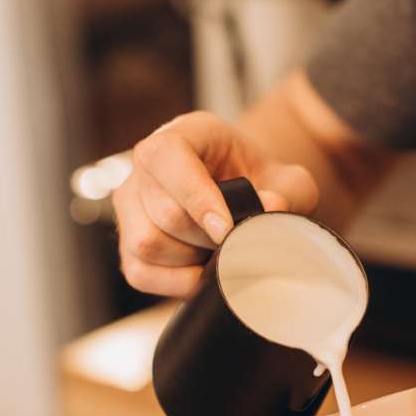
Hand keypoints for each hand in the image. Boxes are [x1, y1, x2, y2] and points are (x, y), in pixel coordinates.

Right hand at [111, 111, 318, 296]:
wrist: (245, 193)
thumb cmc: (261, 181)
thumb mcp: (288, 181)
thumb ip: (289, 192)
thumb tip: (270, 209)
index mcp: (185, 133)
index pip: (168, 157)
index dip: (195, 196)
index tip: (226, 228)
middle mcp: (147, 165)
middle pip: (164, 213)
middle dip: (207, 238)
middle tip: (236, 240)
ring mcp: (130, 203)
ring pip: (146, 243)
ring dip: (191, 259)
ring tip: (218, 250)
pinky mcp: (126, 242)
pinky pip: (140, 273)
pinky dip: (176, 282)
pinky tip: (202, 271)